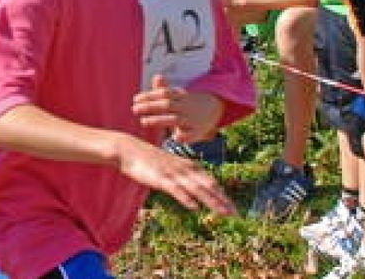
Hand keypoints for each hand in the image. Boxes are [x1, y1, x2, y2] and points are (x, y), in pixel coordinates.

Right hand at [115, 136, 234, 214]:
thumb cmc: (148, 159)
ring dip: (211, 201)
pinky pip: (176, 190)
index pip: (211, 181)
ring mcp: (173, 173)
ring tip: (223, 213)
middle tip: (236, 214)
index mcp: (188, 165)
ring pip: (196, 189)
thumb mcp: (170, 165)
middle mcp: (184, 169)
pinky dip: (186, 198)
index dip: (223, 195)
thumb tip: (192, 189)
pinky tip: (194, 207)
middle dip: (223, 200)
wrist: (128, 149)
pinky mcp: (160, 178)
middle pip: (208, 185)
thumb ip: (182, 175)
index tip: (233, 208)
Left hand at [132, 75, 222, 144]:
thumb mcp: (177, 95)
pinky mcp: (197, 132)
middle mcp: (186, 107)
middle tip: (134, 109)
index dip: (149, 96)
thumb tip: (157, 77)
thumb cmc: (186, 103)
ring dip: (158, 121)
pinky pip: (190, 135)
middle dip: (150, 107)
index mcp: (180, 96)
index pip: (164, 94)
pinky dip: (182, 136)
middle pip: (167, 105)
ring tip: (143, 121)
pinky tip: (173, 137)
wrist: (213, 109)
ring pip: (175, 120)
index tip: (135, 100)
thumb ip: (164, 89)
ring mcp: (192, 119)